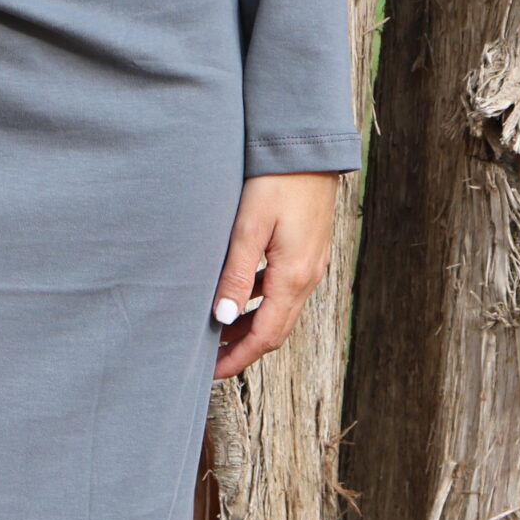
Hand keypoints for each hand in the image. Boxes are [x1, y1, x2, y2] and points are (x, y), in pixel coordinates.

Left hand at [211, 172, 340, 379]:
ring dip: (250, 326)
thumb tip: (223, 318)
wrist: (309, 146)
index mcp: (293, 276)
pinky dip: (259, 303)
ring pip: (279, 311)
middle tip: (208, 361)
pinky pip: (283, 290)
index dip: (237, 359)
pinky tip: (238, 296)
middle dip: (241, 349)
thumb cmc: (276, 180)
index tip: (209, 373)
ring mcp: (311, 264)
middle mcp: (308, 276)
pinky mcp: (307, 250)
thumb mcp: (249, 226)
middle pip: (274, 330)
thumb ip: (235, 274)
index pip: (265, 336)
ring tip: (216, 332)